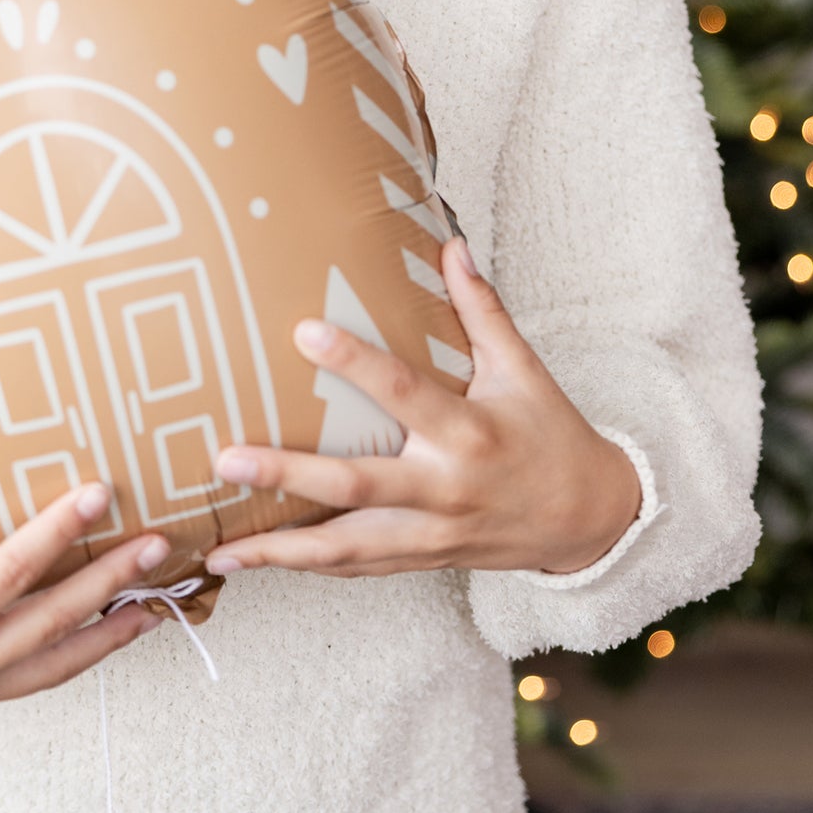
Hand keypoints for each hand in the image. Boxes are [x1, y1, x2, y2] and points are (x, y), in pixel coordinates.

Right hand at [0, 434, 166, 758]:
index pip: (8, 575)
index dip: (55, 531)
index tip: (98, 491)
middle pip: (52, 621)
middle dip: (109, 581)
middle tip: (158, 541)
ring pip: (57, 661)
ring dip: (112, 629)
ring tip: (161, 600)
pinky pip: (39, 677)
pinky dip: (81, 655)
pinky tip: (109, 634)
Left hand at [203, 235, 642, 580]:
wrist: (591, 521)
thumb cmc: (551, 433)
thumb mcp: (523, 370)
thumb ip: (483, 310)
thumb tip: (452, 245)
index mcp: (469, 432)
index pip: (404, 392)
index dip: (355, 363)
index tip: (304, 332)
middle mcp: (445, 489)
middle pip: (357, 486)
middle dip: (288, 473)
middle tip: (227, 458)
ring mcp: (432, 534)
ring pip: (347, 547)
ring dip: (280, 549)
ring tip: (221, 546)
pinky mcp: (423, 560)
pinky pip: (356, 567)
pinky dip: (305, 566)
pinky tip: (255, 563)